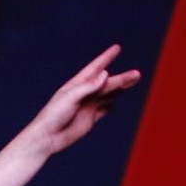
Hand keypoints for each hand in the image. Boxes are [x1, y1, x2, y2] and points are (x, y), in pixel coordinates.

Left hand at [17, 44, 140, 156]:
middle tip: (137, 74)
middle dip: (122, 78)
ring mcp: (87, 106)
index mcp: (77, 84)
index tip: (117, 48)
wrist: (48, 138)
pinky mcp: (90, 119)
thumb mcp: (71, 97)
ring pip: (108, 94)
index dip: (106, 58)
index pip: (95, 68)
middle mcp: (84, 94)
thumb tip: (105, 74)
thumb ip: (88, 86)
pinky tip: (116, 100)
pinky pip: (103, 109)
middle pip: (107, 83)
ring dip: (120, 88)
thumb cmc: (54, 115)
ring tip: (133, 81)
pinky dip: (110, 104)